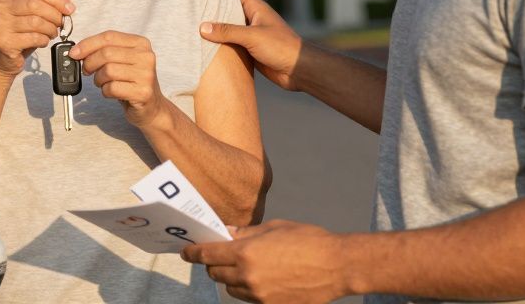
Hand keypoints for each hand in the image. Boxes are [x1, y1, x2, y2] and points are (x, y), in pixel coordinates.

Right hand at [0, 0, 72, 77]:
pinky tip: (43, 41)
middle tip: (62, 23)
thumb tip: (68, 7)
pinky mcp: (4, 42)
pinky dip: (44, 40)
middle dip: (54, 14)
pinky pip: (33, 38)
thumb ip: (43, 4)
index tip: (69, 8)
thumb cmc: (18, 33)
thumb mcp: (27, 13)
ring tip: (52, 33)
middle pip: (35, 4)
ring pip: (35, 21)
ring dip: (50, 28)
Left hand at [69, 31, 167, 127]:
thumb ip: (103, 51)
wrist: (151, 107)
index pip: (109, 37)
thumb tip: (77, 51)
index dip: (88, 44)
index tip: (74, 53)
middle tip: (87, 71)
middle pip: (106, 54)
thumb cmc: (131, 82)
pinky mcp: (142, 92)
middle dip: (90, 63)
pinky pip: (112, 88)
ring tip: (103, 83)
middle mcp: (146, 56)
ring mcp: (146, 74)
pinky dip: (105, 91)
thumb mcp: (121, 60)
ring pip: (107, 71)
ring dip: (98, 79)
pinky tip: (111, 92)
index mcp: (141, 43)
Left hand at [181, 220, 348, 302]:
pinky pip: (250, 299)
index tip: (186, 252)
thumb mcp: (274, 228)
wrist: (338, 265)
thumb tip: (226, 233)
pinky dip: (250, 289)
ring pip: (231, 288)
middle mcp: (248, 276)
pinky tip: (265, 279)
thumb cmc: (309, 240)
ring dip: (232, 278)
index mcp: (246, 252)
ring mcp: (259, 295)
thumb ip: (246, 233)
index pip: (208, 255)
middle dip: (215, 264)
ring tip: (249, 267)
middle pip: (216, 273)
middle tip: (222, 255)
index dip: (193, 253)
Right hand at [200, 0, 302, 90]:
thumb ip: (228, 31)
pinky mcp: (250, 50)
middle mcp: (252, 18)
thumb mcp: (252, 36)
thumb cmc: (280, 47)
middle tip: (190, 7)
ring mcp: (251, 35)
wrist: (298, 70)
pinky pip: (231, 44)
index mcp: (255, 7)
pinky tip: (204, 46)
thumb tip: (202, 27)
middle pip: (228, 10)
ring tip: (191, 26)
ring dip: (215, 30)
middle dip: (212, 10)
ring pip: (228, 29)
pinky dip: (220, 45)